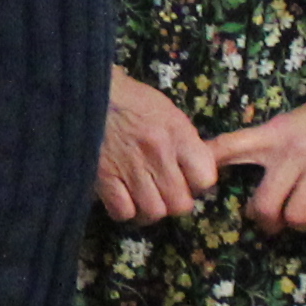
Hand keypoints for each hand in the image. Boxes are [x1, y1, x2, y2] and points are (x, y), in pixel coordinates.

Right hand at [95, 72, 215, 223]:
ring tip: (143, 198)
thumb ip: (188, 142)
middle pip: (180, 203)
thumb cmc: (133, 101)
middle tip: (164, 191)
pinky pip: (124, 212)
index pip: (205, 179)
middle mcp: (157, 152)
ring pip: (153, 212)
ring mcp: (130, 167)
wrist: (90, 93)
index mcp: (177, 133)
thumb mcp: (170, 113)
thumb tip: (215, 159)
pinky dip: (124, 210)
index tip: (188, 180)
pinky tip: (122, 197)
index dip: (198, 184)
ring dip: (149, 210)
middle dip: (174, 202)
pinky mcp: (103, 177)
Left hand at [208, 73, 305, 233]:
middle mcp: (293, 152)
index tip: (196, 184)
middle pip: (265, 204)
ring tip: (300, 216)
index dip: (209, 163)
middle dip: (264, 220)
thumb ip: (267, 143)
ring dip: (296, 223)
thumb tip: (248, 175)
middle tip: (269, 220)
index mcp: (275, 134)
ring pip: (296, 216)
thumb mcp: (290, 121)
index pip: (230, 147)